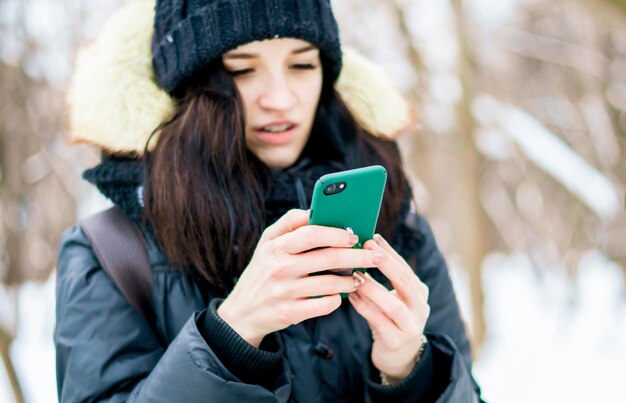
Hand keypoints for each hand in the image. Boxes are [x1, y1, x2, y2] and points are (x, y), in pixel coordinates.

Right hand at [217, 209, 382, 346]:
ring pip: (330, 283)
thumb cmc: (262, 270)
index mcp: (276, 246)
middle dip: (358, 256)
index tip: (355, 236)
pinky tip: (341, 295)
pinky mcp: (290, 313)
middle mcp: (279, 268)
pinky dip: (337, 299)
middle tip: (376, 257)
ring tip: (360, 278)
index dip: (337, 233)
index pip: (312, 233)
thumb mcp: (267, 242)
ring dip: (351, 280)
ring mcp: (285, 292)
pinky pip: (325, 304)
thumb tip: (316, 210)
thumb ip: (290, 223)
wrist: (242, 312)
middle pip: (328, 257)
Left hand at [348, 234, 429, 382]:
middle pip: (405, 281)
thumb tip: (364, 246)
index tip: (372, 237)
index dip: (389, 252)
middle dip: (385, 263)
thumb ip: (382, 277)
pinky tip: (352, 297)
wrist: (399, 356)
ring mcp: (411, 326)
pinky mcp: (397, 341)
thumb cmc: (389, 318)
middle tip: (365, 249)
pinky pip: (379, 322)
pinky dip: (364, 308)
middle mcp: (420, 307)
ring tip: (356, 276)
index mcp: (419, 291)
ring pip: (393, 305)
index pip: (405, 267)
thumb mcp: (391, 296)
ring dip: (373, 289)